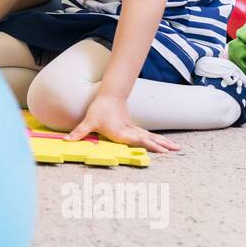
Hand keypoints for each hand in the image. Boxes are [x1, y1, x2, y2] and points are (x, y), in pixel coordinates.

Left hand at [66, 94, 181, 152]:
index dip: (148, 144)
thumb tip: (67, 140)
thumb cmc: (99, 109)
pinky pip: (149, 136)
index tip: (159, 149)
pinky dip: (159, 141)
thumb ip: (79, 132)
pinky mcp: (135, 128)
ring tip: (178, 149)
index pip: (136, 139)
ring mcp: (134, 129)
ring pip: (152, 137)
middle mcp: (130, 131)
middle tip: (175, 151)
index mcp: (121, 132)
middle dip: (162, 145)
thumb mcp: (88, 121)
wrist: (109, 95)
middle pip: (149, 139)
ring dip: (164, 143)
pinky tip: (168, 145)